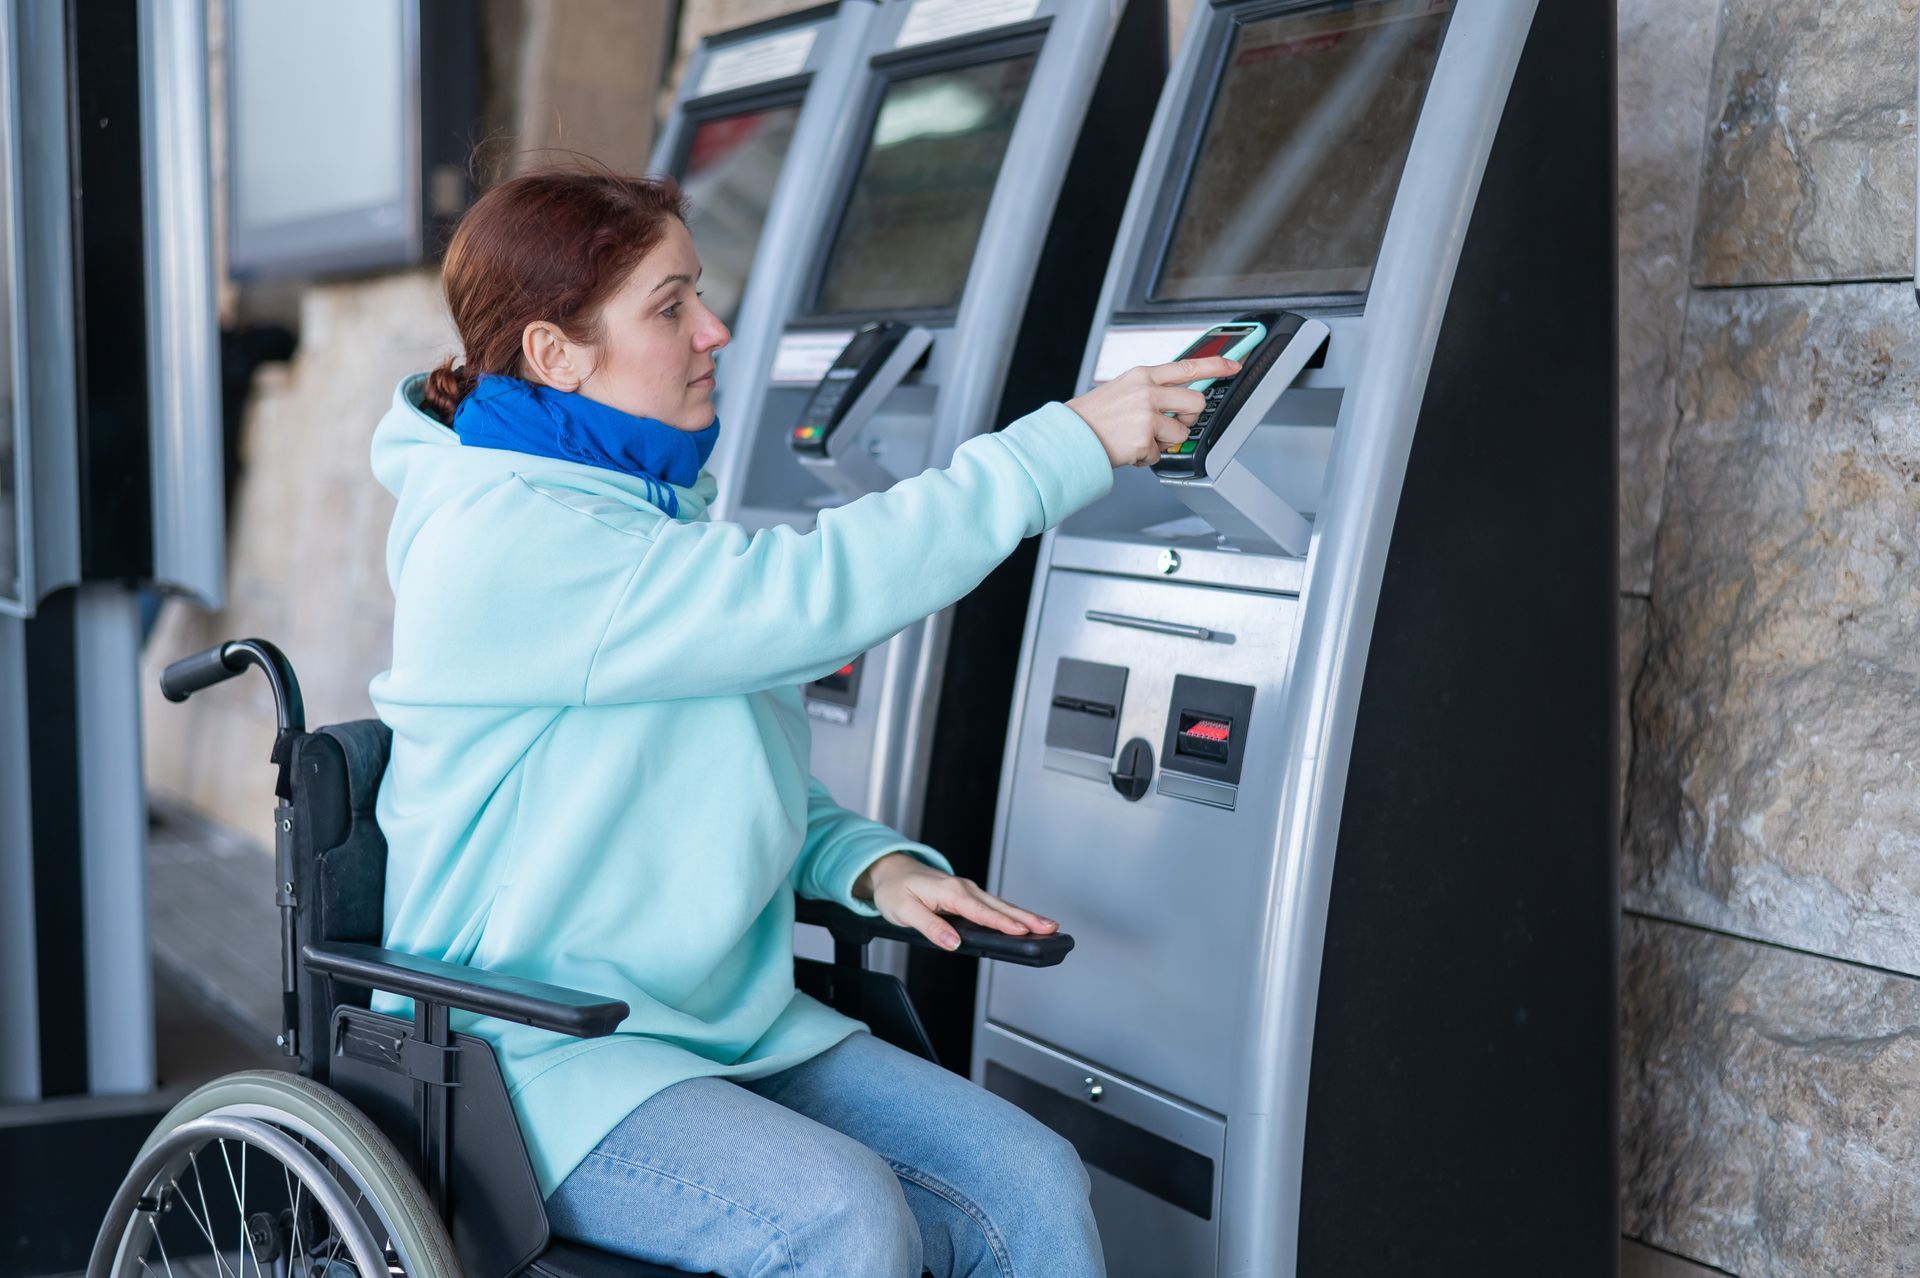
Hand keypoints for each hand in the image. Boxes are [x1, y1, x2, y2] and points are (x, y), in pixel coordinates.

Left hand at [853, 852, 1058, 950]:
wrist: (891, 871)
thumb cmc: (895, 890)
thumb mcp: (904, 912)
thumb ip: (930, 927)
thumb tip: (953, 943)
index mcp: (949, 891)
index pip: (980, 911)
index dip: (1001, 923)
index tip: (1022, 932)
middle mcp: (963, 888)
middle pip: (1000, 906)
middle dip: (1027, 918)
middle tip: (1051, 928)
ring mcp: (968, 891)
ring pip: (1001, 905)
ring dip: (1024, 916)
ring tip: (1048, 927)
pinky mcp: (968, 896)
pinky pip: (994, 906)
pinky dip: (1012, 914)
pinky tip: (1024, 924)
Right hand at [1065, 355, 1240, 468]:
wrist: (1070, 436)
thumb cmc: (1095, 417)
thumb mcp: (1123, 390)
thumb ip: (1153, 391)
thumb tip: (1179, 399)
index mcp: (1143, 375)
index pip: (1187, 366)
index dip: (1216, 366)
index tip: (1234, 365)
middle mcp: (1146, 392)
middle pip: (1196, 402)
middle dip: (1189, 418)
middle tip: (1171, 424)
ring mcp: (1146, 416)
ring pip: (1180, 433)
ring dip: (1164, 442)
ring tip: (1139, 438)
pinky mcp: (1144, 440)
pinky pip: (1160, 454)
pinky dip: (1146, 458)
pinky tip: (1128, 449)